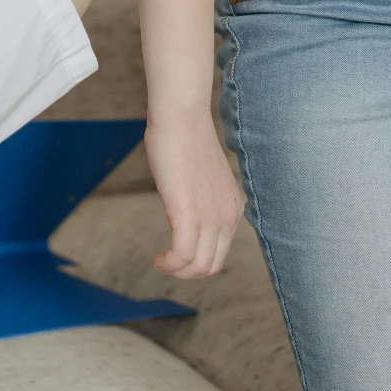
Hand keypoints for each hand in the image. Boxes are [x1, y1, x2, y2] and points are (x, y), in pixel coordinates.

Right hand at [145, 114, 243, 278]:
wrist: (181, 118)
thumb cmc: (184, 138)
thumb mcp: (202, 176)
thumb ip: (201, 197)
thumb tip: (186, 204)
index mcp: (233, 207)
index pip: (220, 251)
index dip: (196, 260)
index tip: (175, 253)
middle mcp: (228, 216)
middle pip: (212, 265)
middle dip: (186, 272)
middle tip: (165, 263)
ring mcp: (212, 217)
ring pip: (199, 266)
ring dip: (176, 271)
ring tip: (160, 262)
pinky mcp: (190, 215)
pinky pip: (183, 256)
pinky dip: (169, 264)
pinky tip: (157, 258)